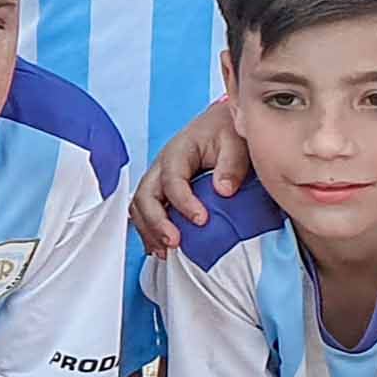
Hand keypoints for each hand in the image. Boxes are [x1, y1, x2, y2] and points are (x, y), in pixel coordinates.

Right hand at [130, 101, 249, 249]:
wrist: (222, 126)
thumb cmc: (227, 132)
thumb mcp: (236, 142)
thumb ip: (231, 164)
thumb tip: (223, 190)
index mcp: (178, 151)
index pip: (172, 179)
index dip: (183, 202)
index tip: (201, 220)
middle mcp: (161, 167)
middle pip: (144, 196)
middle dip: (156, 222)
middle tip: (175, 242)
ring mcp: (158, 181)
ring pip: (140, 208)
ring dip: (149, 231)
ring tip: (165, 251)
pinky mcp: (161, 193)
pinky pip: (145, 214)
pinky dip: (150, 232)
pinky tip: (161, 248)